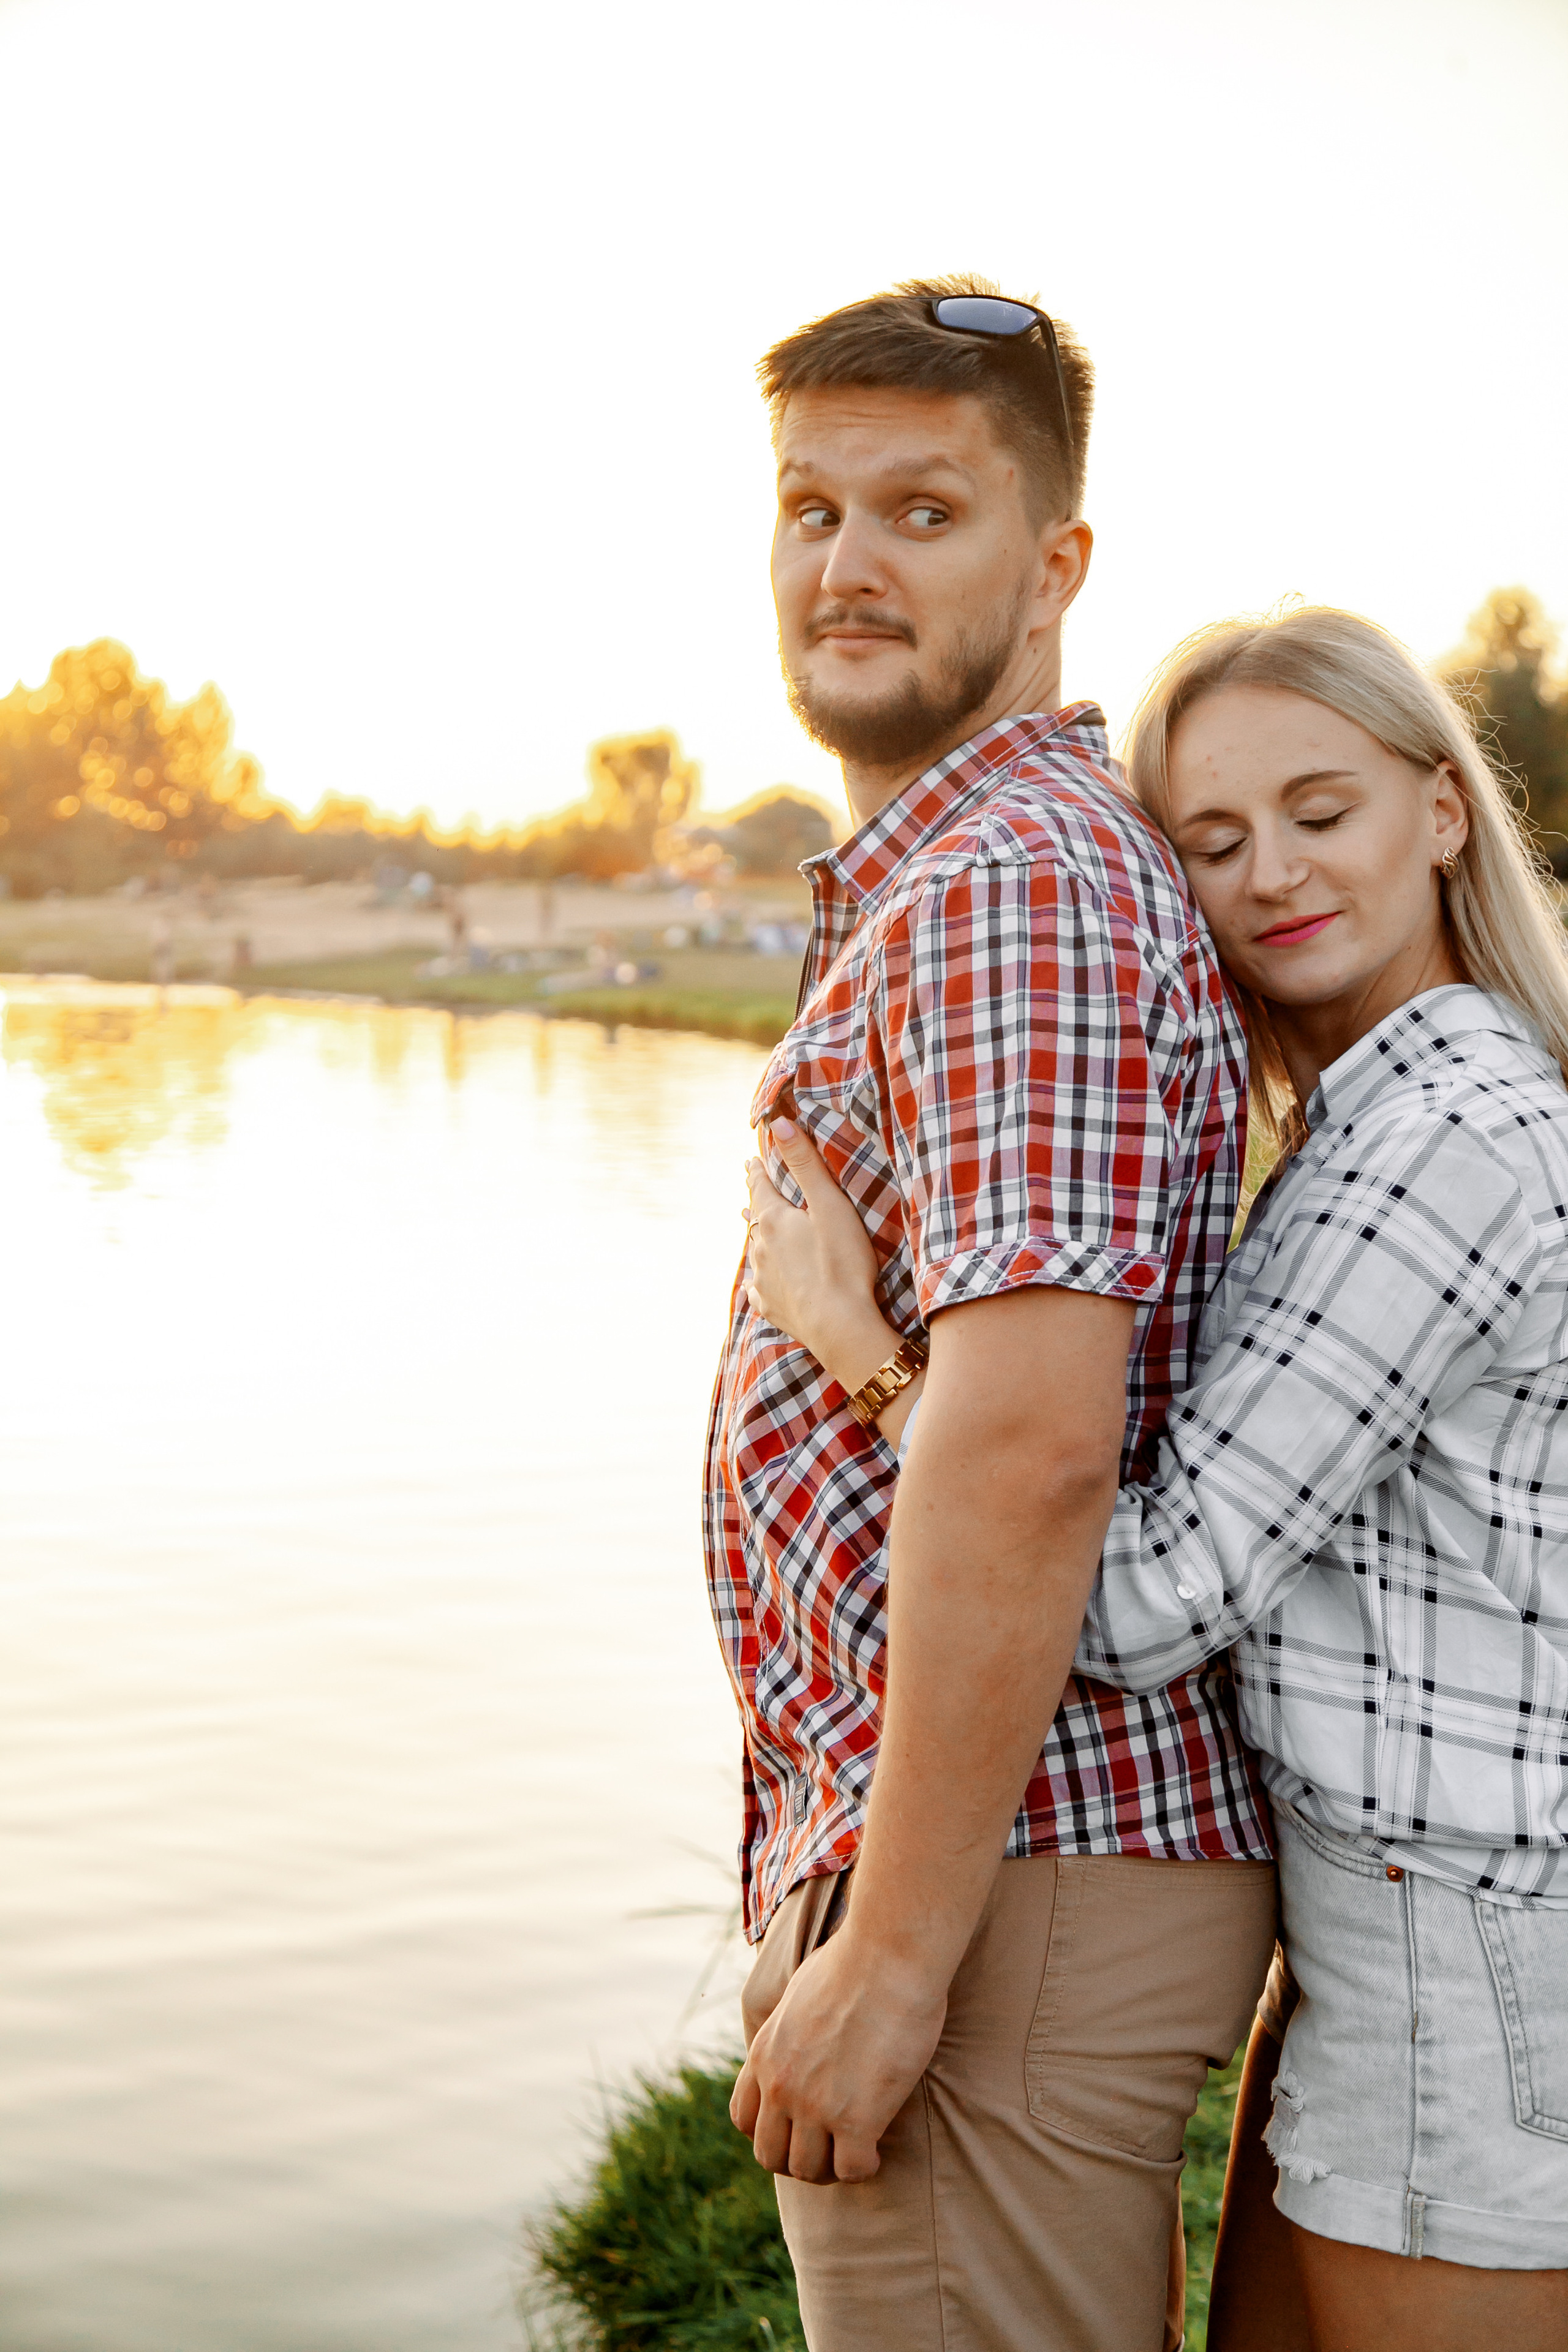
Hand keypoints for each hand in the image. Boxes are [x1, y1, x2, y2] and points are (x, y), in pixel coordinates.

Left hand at [730, 1924, 946, 2182]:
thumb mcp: (800, 1991)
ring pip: (808, 2170)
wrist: (887, 1956)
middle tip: (828, 2149)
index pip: (743, 2118)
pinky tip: (876, 2151)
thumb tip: (805, 2030)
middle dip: (797, 2159)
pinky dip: (863, 2168)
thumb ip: (792, 2024)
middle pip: (769, 2155)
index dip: (768, 2131)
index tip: (796, 2128)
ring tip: (854, 2152)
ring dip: (830, 2168)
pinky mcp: (856, 2120)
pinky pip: (850, 2171)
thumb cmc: (855, 1960)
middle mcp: (781, 2085)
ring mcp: (814, 2106)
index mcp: (765, 2053)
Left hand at [744, 1119, 892, 1390]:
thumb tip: (778, 1124)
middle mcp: (761, 1248)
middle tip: (752, 1188)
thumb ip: (805, 1164)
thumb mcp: (830, 1205)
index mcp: (774, 1220)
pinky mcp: (770, 1307)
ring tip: (751, 1228)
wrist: (839, 1326)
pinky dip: (758, 1281)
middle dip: (756, 1201)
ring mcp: (763, 1280)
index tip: (750, 1160)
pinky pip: (758, 1289)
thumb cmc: (842, 1262)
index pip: (761, 1187)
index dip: (757, 1172)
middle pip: (756, 1218)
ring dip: (756, 1238)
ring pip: (755, 1252)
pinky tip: (755, 1285)